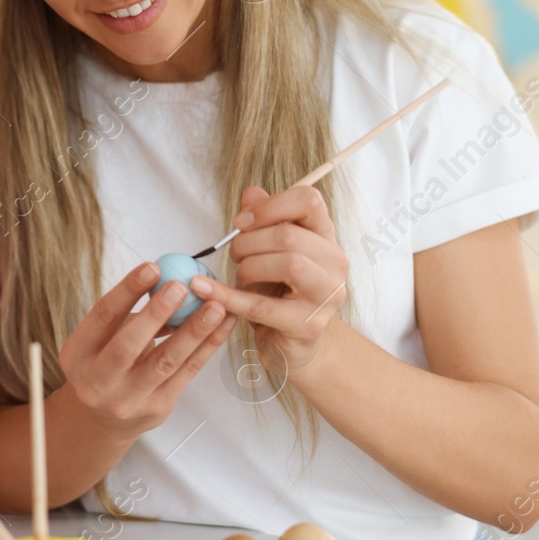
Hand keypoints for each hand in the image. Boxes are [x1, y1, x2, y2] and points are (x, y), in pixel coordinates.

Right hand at [57, 263, 237, 437]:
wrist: (101, 421)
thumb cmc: (104, 367)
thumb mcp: (100, 340)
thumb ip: (127, 315)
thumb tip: (165, 281)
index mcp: (78, 355)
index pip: (102, 317)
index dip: (127, 290)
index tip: (152, 268)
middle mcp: (98, 381)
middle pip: (127, 345)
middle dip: (156, 314)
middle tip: (181, 287)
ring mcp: (128, 399)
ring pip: (164, 362)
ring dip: (193, 332)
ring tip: (215, 307)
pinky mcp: (157, 408)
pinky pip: (186, 374)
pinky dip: (207, 347)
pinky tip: (222, 327)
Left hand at [190, 185, 347, 380]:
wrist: (294, 347)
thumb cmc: (280, 294)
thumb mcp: (269, 253)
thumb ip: (262, 221)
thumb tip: (251, 192)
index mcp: (326, 238)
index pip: (309, 200)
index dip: (270, 205)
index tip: (240, 222)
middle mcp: (335, 264)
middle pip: (290, 235)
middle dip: (249, 242)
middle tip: (234, 254)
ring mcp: (326, 296)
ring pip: (287, 264)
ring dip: (248, 267)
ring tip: (239, 276)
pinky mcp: (307, 325)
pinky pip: (261, 305)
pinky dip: (227, 296)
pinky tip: (203, 289)